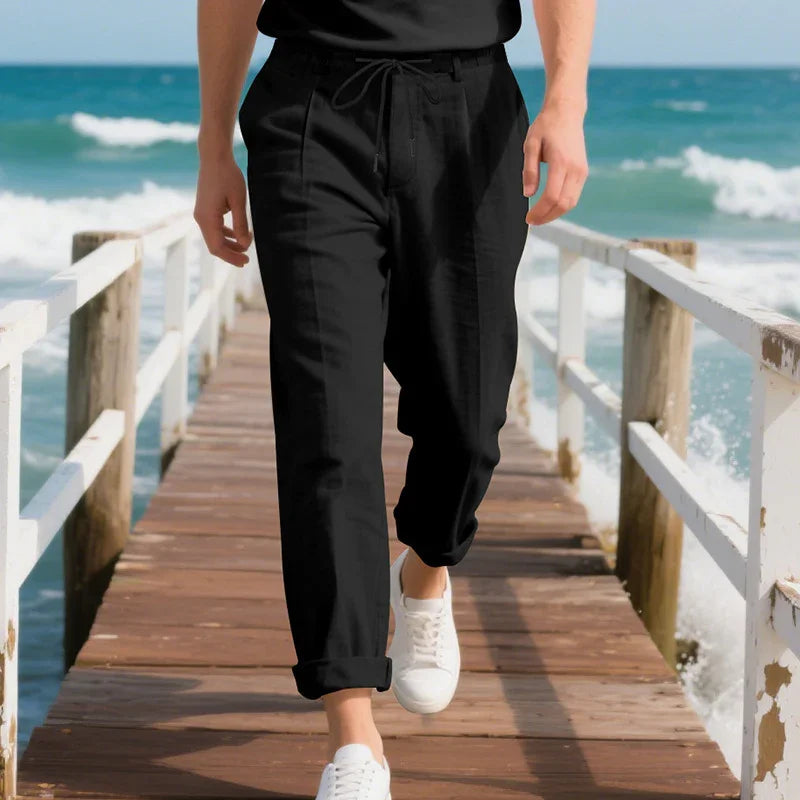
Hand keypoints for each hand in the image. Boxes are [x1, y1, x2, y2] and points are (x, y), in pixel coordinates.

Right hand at [194, 151, 252, 267]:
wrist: (214, 157)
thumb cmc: (228, 176)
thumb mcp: (239, 201)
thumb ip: (241, 224)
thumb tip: (244, 245)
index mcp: (207, 218)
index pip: (217, 247)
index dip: (231, 257)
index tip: (246, 261)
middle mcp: (201, 218)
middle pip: (215, 245)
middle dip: (231, 253)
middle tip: (247, 259)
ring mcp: (201, 214)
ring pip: (214, 237)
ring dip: (230, 244)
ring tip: (245, 247)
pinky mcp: (205, 210)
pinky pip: (214, 228)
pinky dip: (226, 234)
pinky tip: (238, 235)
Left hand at [523, 102, 588, 225]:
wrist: (567, 112)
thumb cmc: (546, 127)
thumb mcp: (531, 144)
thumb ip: (529, 170)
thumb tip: (528, 194)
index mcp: (561, 162)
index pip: (552, 196)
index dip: (539, 211)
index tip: (528, 218)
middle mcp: (575, 169)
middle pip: (563, 204)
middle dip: (547, 217)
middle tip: (532, 221)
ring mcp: (582, 171)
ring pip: (571, 203)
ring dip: (555, 214)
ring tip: (539, 217)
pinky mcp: (583, 172)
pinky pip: (574, 196)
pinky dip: (562, 206)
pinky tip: (549, 207)